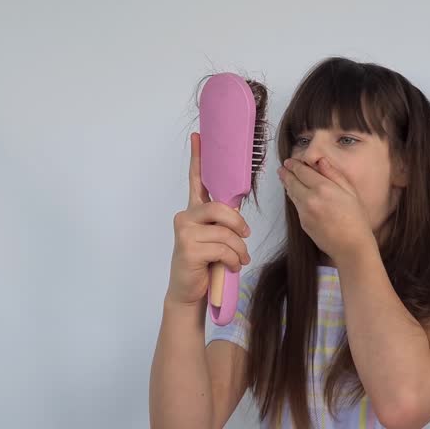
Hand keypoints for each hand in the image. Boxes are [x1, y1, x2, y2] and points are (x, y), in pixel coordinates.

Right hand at [166, 132, 251, 305]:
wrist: (190, 292)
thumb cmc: (206, 263)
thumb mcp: (217, 239)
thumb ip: (223, 222)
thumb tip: (238, 215)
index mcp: (194, 211)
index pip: (196, 180)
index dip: (198, 158)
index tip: (199, 137)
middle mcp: (186, 216)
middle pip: (222, 208)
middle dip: (239, 226)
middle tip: (244, 240)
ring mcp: (184, 232)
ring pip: (226, 232)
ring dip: (239, 250)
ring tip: (237, 259)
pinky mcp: (188, 249)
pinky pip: (224, 248)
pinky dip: (233, 260)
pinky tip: (228, 267)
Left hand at [277, 157, 374, 262]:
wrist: (351, 246)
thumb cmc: (356, 219)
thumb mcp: (350, 192)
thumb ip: (334, 174)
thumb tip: (320, 161)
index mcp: (323, 188)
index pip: (302, 172)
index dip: (294, 165)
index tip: (289, 161)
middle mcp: (310, 198)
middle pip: (292, 182)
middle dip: (286, 173)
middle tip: (283, 167)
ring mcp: (304, 212)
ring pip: (291, 194)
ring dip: (287, 184)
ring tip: (285, 178)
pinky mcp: (302, 223)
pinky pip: (296, 206)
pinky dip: (294, 197)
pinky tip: (296, 194)